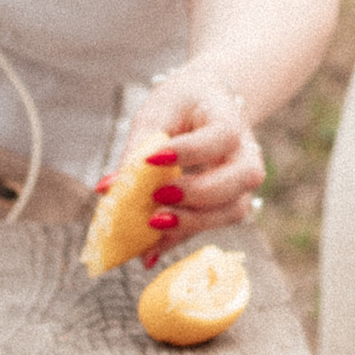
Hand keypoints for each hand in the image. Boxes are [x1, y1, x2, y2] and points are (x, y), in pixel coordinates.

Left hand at [117, 62, 262, 249]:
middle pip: (242, 177)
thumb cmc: (181, 106)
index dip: (190, 151)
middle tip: (158, 196)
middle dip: (200, 193)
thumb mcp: (157, 114)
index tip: (152, 158)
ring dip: (193, 222)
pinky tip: (150, 249)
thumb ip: (137, 150)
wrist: (206, 104)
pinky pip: (211, 226)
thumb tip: (107, 190)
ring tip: (153, 223)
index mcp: (230, 117)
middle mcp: (247, 152)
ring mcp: (242, 182)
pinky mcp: (228, 204)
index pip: (223, 135)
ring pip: (233, 209)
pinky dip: (181, 237)